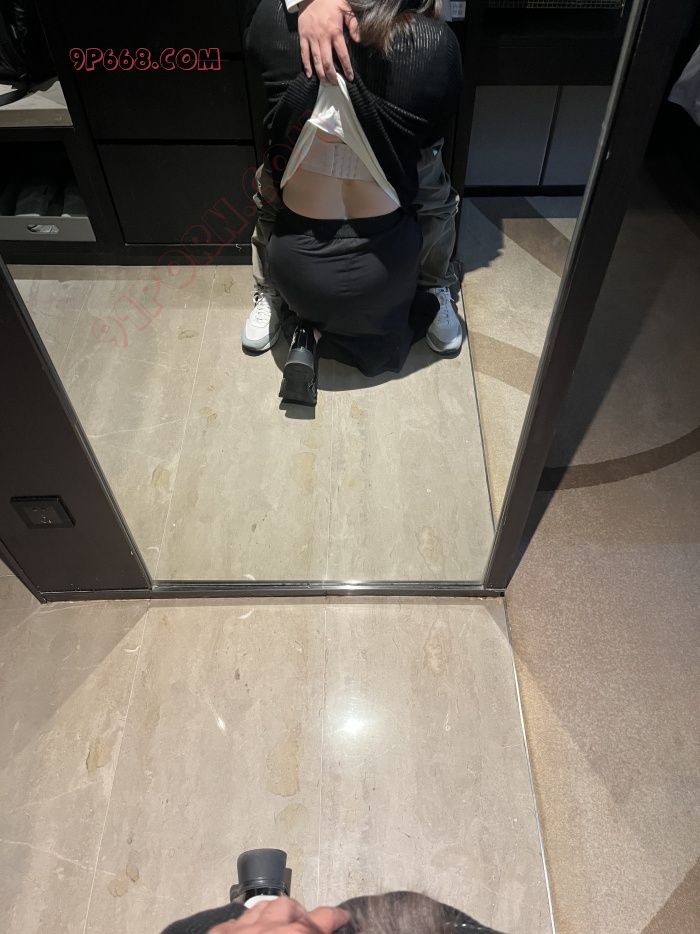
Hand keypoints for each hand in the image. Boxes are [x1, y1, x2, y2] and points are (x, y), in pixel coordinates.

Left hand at [209, 897, 350, 933]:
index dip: (335, 917)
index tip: (344, 916)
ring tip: (281, 924)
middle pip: (289, 908)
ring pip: (262, 908)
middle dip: (301, 915)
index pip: (321, 920)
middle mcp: (267, 928)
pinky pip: (236, 922)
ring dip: (275, 914)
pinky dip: (247, 925)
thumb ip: (311, 931)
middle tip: (308, 926)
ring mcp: (240, 929)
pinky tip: (249, 930)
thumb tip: (320, 926)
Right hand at [297, 0, 360, 83]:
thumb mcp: (346, 8)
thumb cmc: (331, 1)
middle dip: (332, 75)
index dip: (346, 68)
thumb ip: (353, 24)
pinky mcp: (303, 36)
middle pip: (327, 62)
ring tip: (325, 83)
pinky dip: (306, 65)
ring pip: (316, 60)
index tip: (350, 77)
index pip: (342, 54)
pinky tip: (310, 75)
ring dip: (321, 74)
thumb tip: (359, 40)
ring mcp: (311, 38)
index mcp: (334, 31)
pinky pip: (304, 54)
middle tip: (335, 85)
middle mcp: (323, 37)